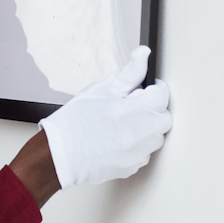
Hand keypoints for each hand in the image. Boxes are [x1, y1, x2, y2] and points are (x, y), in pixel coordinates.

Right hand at [39, 46, 171, 188]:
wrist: (58, 154)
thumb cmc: (74, 123)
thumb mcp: (100, 90)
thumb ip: (129, 73)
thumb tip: (143, 54)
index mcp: (129, 111)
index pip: (161, 96)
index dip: (155, 90)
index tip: (147, 90)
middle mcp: (136, 135)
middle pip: (164, 119)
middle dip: (153, 110)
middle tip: (134, 107)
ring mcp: (135, 154)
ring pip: (156, 138)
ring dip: (147, 129)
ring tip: (125, 124)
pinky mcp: (131, 168)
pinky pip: (145, 153)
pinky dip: (138, 146)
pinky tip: (120, 139)